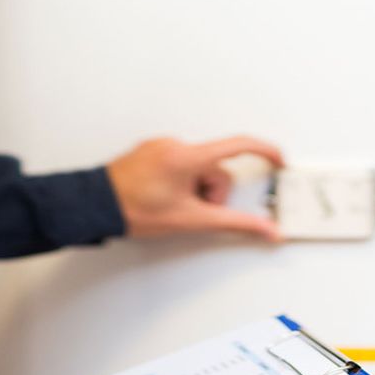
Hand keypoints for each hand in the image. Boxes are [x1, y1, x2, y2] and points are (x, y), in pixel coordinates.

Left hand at [107, 135, 284, 241]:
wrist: (95, 206)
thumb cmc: (134, 211)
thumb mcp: (190, 220)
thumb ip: (235, 223)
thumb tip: (266, 230)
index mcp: (188, 156)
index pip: (239, 146)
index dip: (265, 152)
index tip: (279, 160)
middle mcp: (176, 144)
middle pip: (216, 169)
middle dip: (211, 193)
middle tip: (191, 210)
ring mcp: (162, 146)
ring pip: (198, 169)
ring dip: (194, 190)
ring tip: (171, 205)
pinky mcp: (152, 151)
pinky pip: (180, 165)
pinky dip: (180, 182)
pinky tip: (162, 197)